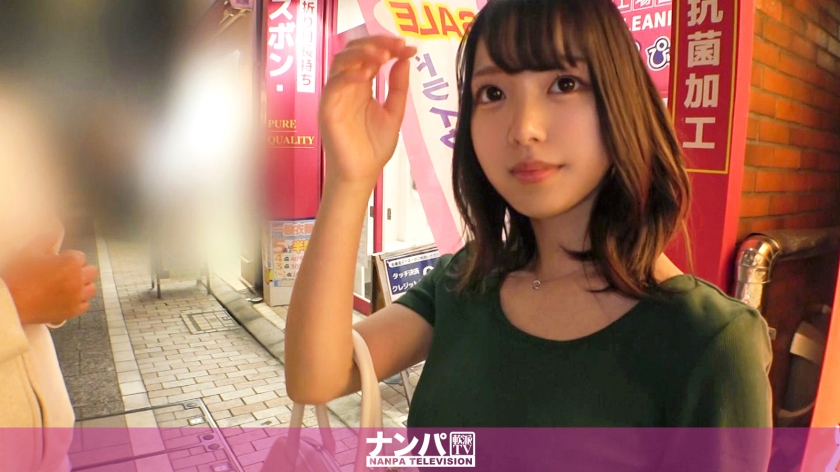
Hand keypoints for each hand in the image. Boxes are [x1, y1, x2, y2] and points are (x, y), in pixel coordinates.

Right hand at [1, 232, 98, 324]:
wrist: (11, 301)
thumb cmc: (19, 276)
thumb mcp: (31, 251)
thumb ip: (46, 240)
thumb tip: (54, 232)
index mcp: (71, 263)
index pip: (81, 256)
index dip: (69, 257)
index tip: (59, 261)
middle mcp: (78, 280)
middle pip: (91, 272)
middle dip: (80, 269)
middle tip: (66, 272)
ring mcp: (77, 297)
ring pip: (91, 289)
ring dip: (83, 285)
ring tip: (70, 285)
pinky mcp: (72, 312)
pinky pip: (85, 305)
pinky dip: (79, 301)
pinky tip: (69, 298)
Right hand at [319, 35, 416, 187]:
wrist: (361, 174)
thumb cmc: (373, 148)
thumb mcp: (394, 113)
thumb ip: (398, 87)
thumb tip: (405, 59)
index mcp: (362, 85)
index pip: (369, 55)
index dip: (387, 46)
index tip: (406, 46)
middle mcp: (347, 86)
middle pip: (353, 51)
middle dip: (375, 44)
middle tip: (395, 46)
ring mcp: (336, 96)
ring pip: (341, 61)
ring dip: (362, 54)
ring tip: (383, 56)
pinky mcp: (328, 108)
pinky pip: (334, 85)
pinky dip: (349, 76)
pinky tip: (367, 75)